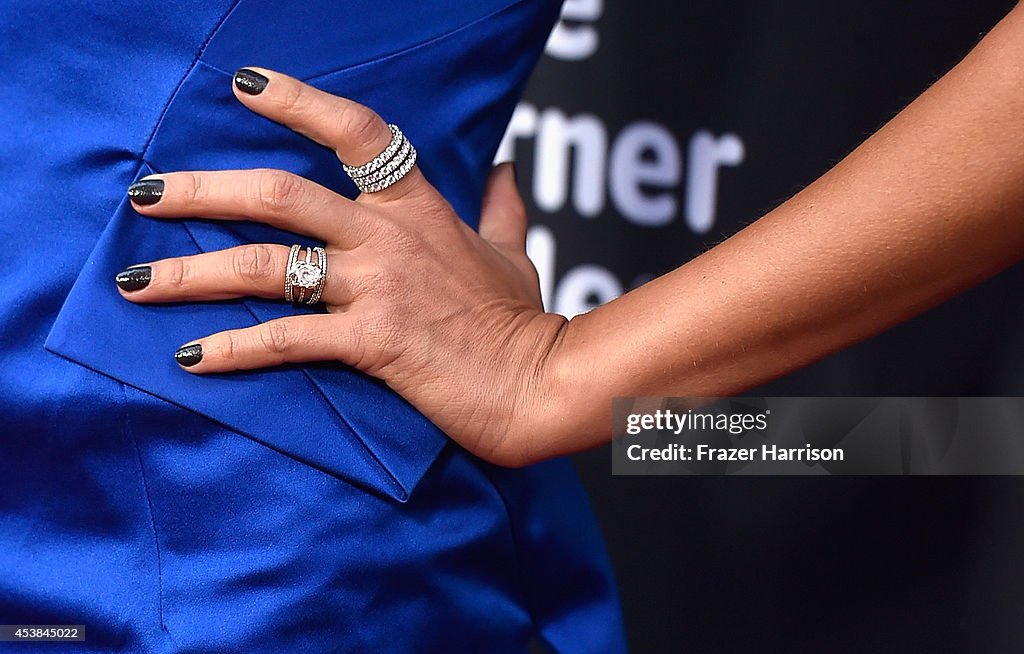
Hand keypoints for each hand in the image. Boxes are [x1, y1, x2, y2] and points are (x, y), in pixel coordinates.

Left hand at [118, 68, 568, 466]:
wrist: (535, 384)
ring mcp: (377, 288)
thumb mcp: (513, 253)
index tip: (245, 86)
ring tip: (138, 284)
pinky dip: (234, 348)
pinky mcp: (370, 343)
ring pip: (266, 265)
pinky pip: (287, 340)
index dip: (298, 101)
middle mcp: (387, 239)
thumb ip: (501, 207)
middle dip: (204, 191)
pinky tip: (191, 356)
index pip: (355, 132)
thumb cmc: (521, 322)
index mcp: (418, 208)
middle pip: (279, 194)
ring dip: (193, 272)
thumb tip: (505, 167)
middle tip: (147, 194)